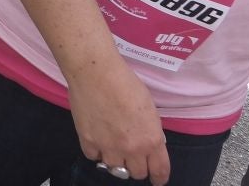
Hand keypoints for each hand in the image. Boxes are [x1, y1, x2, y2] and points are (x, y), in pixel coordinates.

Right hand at [71, 64, 170, 184]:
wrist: (96, 73)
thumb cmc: (126, 83)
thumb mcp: (150, 110)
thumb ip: (151, 132)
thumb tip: (148, 143)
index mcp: (151, 140)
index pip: (160, 171)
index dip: (159, 177)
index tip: (157, 178)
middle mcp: (132, 149)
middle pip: (137, 174)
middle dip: (137, 166)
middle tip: (132, 156)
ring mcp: (108, 147)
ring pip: (115, 169)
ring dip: (116, 160)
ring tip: (113, 147)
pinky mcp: (88, 142)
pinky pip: (94, 157)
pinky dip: (96, 151)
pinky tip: (98, 139)